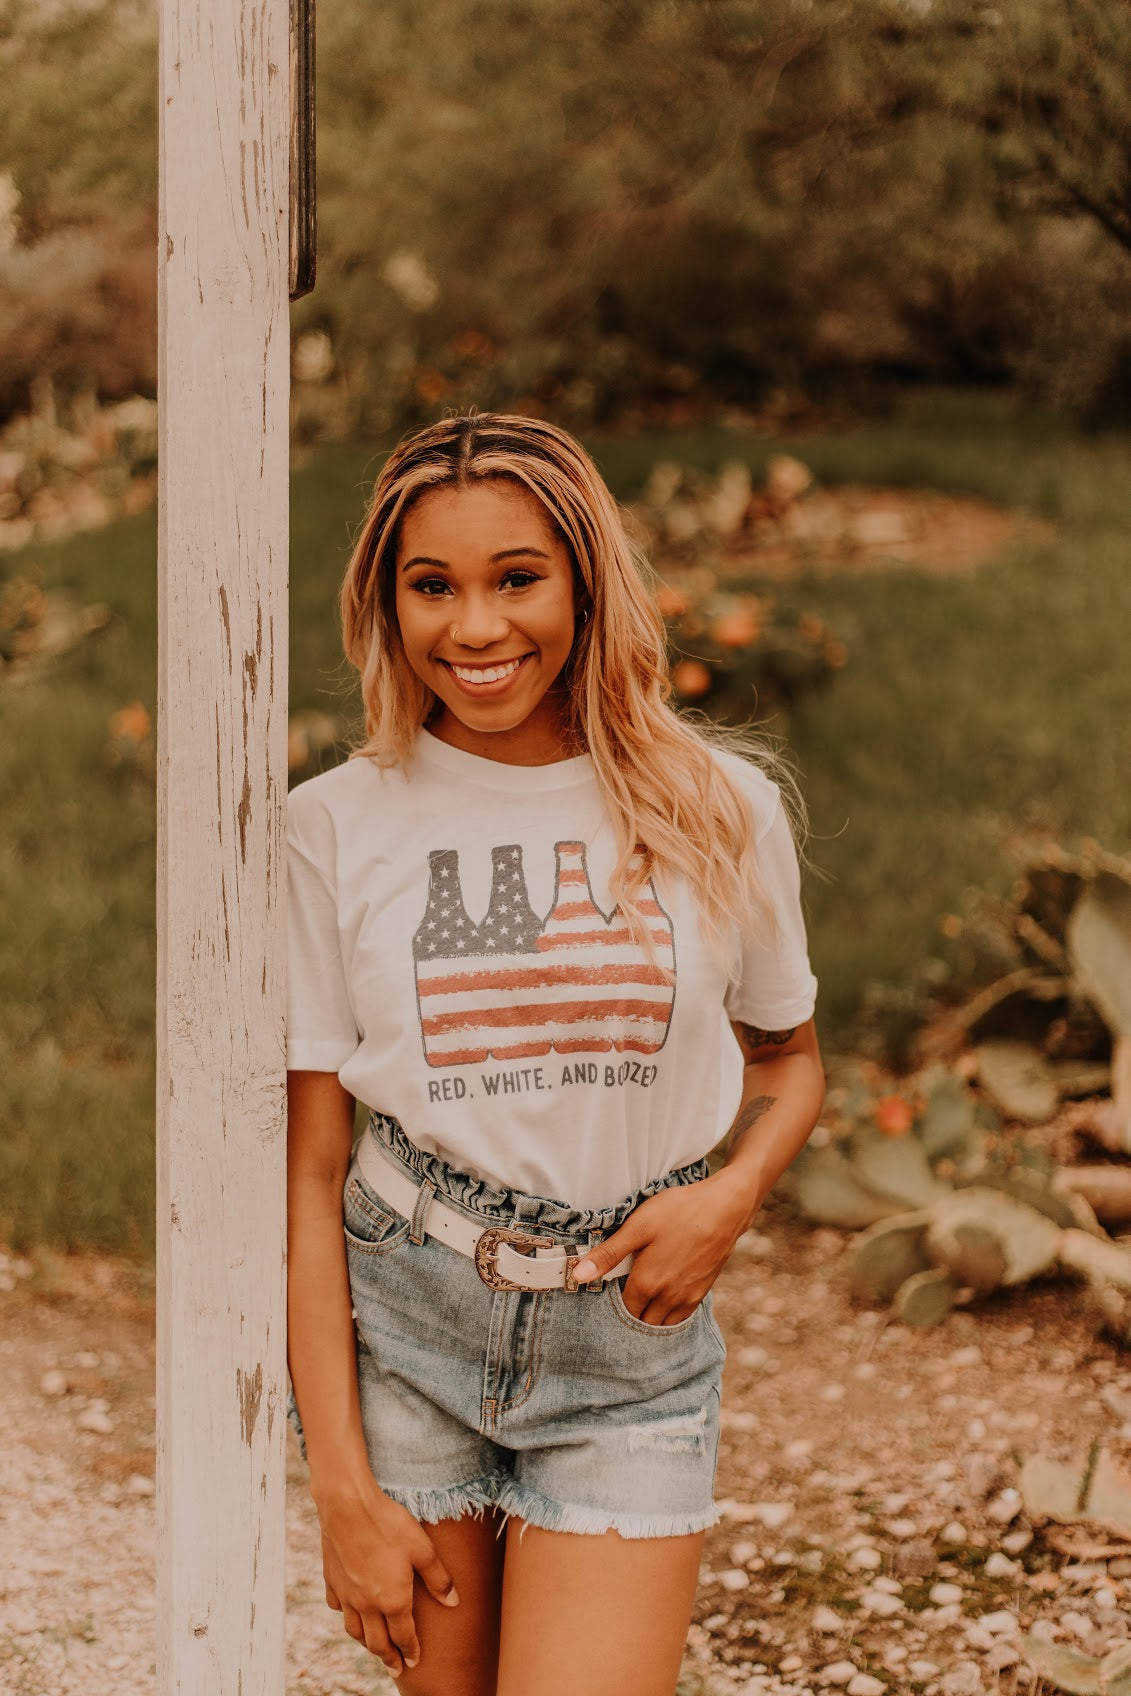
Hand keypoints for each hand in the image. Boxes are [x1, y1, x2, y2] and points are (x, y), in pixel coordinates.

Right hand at [316, 1475, 458, 1675]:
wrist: (347, 1506)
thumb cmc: (389, 1524)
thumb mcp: (423, 1549)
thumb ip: (438, 1578)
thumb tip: (453, 1602)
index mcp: (392, 1600)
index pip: (403, 1636)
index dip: (411, 1651)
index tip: (414, 1662)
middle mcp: (367, 1604)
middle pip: (377, 1642)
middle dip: (388, 1658)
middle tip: (396, 1668)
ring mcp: (346, 1594)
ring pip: (354, 1630)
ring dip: (366, 1643)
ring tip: (373, 1646)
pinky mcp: (331, 1580)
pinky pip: (337, 1608)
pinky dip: (346, 1616)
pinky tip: (349, 1613)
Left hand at [570, 1171, 752, 1325]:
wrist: (724, 1208)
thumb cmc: (679, 1212)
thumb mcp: (638, 1227)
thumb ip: (608, 1254)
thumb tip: (578, 1276)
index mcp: (647, 1283)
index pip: (623, 1310)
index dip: (613, 1305)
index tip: (607, 1294)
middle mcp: (667, 1298)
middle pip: (642, 1322)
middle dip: (630, 1316)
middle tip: (622, 1298)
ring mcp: (687, 1298)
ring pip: (662, 1324)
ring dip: (650, 1319)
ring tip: (640, 1302)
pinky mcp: (702, 1292)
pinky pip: (681, 1317)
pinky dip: (669, 1316)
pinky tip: (663, 1300)